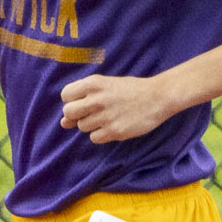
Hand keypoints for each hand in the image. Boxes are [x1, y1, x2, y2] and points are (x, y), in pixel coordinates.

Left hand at [59, 74, 176, 142]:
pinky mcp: (114, 131)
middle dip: (77, 116)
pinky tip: (114, 126)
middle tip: (93, 113)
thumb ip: (83, 100)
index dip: (73, 101)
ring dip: (92, 125)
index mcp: (93, 83)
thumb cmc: (131, 90)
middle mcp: (96, 99)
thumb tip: (63, 123)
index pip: (66, 95)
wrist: (158, 97)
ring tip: (109, 118)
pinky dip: (102, 135)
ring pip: (82, 127)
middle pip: (69, 113)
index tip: (85, 103)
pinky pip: (95, 138)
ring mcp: (105, 116)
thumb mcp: (106, 86)